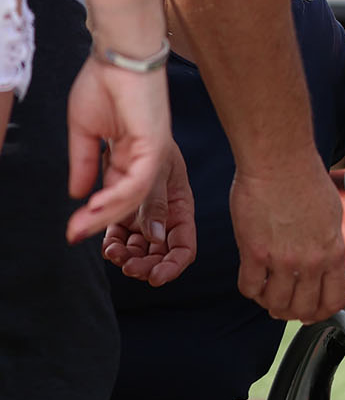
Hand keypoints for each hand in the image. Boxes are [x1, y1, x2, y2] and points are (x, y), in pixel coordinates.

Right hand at [64, 57, 170, 244]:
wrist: (119, 55)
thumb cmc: (103, 82)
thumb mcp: (84, 130)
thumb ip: (84, 162)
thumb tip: (76, 193)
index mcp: (127, 153)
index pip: (112, 192)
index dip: (93, 213)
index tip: (71, 230)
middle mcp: (143, 157)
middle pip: (124, 200)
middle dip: (97, 220)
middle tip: (73, 235)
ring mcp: (152, 152)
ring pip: (132, 195)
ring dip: (105, 213)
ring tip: (81, 226)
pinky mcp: (156, 145)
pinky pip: (138, 180)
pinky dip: (117, 195)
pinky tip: (96, 206)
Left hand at [102, 137, 196, 284]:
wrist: (130, 122)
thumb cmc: (154, 142)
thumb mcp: (161, 170)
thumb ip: (157, 203)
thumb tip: (156, 237)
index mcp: (181, 208)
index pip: (183, 246)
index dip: (172, 266)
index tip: (155, 277)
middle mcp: (164, 216)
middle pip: (160, 253)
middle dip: (146, 265)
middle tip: (129, 267)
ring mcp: (143, 216)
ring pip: (138, 248)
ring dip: (127, 256)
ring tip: (114, 253)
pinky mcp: (123, 212)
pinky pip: (119, 235)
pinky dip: (113, 244)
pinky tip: (107, 245)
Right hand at [230, 150, 344, 321]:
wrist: (278, 160)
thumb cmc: (302, 177)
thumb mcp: (331, 213)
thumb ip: (328, 241)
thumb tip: (326, 257)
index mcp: (332, 251)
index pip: (333, 300)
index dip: (322, 312)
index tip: (314, 311)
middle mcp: (310, 260)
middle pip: (303, 309)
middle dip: (294, 313)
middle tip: (286, 305)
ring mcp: (282, 259)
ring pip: (276, 304)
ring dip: (270, 304)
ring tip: (267, 293)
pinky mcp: (254, 253)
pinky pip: (249, 288)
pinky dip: (250, 290)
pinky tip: (252, 280)